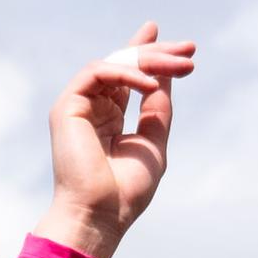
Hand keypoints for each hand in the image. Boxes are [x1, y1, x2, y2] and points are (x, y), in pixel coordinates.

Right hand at [34, 23, 196, 257]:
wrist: (99, 215)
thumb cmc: (125, 191)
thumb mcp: (152, 141)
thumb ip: (156, 108)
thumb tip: (164, 75)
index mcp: (109, 119)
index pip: (126, 78)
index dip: (146, 54)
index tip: (176, 43)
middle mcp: (92, 109)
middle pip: (124, 66)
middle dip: (157, 53)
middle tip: (190, 48)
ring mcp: (78, 106)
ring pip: (113, 64)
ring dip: (149, 60)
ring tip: (181, 64)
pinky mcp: (67, 106)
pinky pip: (97, 73)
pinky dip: (125, 74)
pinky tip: (149, 85)